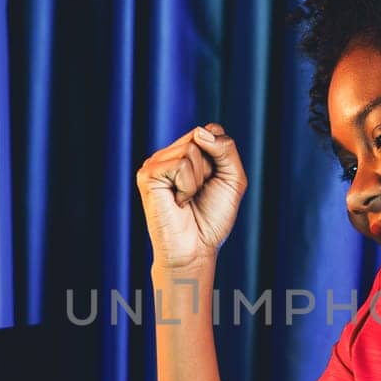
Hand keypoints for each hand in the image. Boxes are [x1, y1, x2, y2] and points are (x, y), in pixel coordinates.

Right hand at [135, 123, 246, 272]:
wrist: (195, 250)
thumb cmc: (212, 218)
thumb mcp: (233, 178)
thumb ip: (226, 149)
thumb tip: (199, 133)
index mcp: (185, 153)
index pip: (211, 130)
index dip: (221, 157)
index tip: (213, 183)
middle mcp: (168, 154)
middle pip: (201, 137)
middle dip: (211, 168)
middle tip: (199, 193)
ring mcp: (155, 163)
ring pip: (191, 149)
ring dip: (198, 180)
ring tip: (186, 198)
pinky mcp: (148, 174)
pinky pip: (181, 165)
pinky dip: (187, 187)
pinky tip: (177, 202)